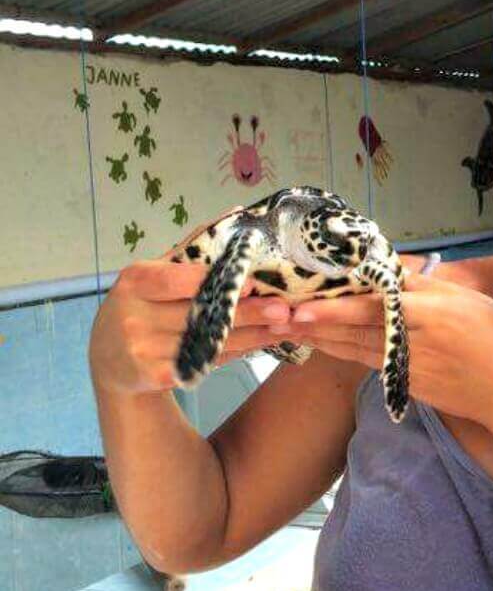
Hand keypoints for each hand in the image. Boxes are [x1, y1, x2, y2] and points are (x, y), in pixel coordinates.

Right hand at [88, 210, 291, 395]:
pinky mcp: (153, 376)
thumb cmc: (142, 306)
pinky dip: (236, 354)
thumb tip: (237, 214)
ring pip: (209, 342)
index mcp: (135, 281)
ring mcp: (141, 349)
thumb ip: (193, 248)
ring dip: (252, 336)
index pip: (177, 279)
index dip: (215, 282)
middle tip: (283, 310)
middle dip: (247, 313)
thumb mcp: (155, 273)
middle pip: (199, 315)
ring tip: (283, 327)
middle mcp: (133, 315)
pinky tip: (259, 345)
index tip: (254, 284)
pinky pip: (205, 363)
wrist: (110, 361)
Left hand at [280, 273, 492, 431]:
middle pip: (354, 330)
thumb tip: (390, 270)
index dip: (334, 306)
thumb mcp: (470, 301)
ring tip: (290, 329)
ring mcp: (409, 368)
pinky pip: (371, 365)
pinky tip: (328, 347)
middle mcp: (413, 342)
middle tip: (277, 315)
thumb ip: (428, 287)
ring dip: (322, 340)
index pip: (373, 306)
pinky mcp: (409, 386)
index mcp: (431, 313)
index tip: (302, 303)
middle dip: (314, 324)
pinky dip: (346, 354)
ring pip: (356, 350)